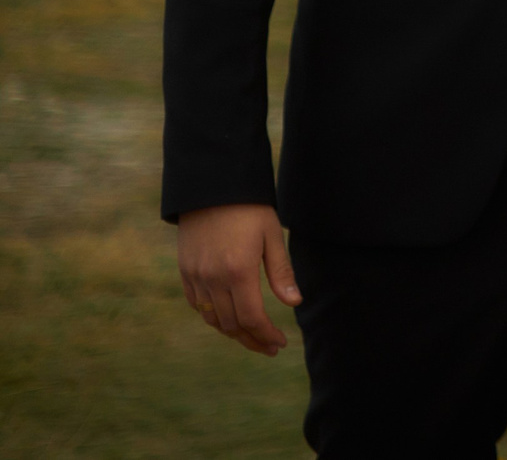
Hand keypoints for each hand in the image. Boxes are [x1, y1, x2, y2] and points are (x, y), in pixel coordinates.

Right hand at [176, 203, 299, 355]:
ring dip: (232, 332)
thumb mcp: (271, 236)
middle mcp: (213, 279)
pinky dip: (213, 316)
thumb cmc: (249, 208)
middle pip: (231, 324)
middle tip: (269, 346)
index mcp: (238, 271)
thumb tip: (294, 303)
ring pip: (212, 319)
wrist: (211, 186)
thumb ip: (281, 272)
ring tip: (251, 336)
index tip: (279, 344)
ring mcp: (195, 276)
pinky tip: (228, 317)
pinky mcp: (185, 271)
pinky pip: (197, 305)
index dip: (266, 335)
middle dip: (251, 339)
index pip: (252, 318)